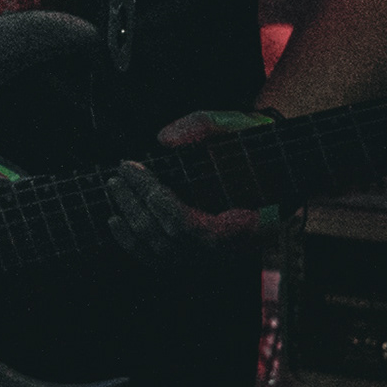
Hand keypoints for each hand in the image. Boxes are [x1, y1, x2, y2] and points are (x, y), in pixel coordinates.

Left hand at [103, 109, 277, 256]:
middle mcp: (234, 247)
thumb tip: (165, 139)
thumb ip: (206, 125)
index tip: (137, 170)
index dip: (162, 204)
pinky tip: (115, 220)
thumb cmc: (255, 148)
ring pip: (162, 252)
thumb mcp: (240, 126)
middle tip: (120, 174)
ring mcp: (215, 255)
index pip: (199, 229)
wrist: (271, 168)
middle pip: (173, 238)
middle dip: (138, 203)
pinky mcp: (198, 254)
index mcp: (254, 221)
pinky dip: (133, 244)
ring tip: (116, 188)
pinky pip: (161, 260)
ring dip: (131, 219)